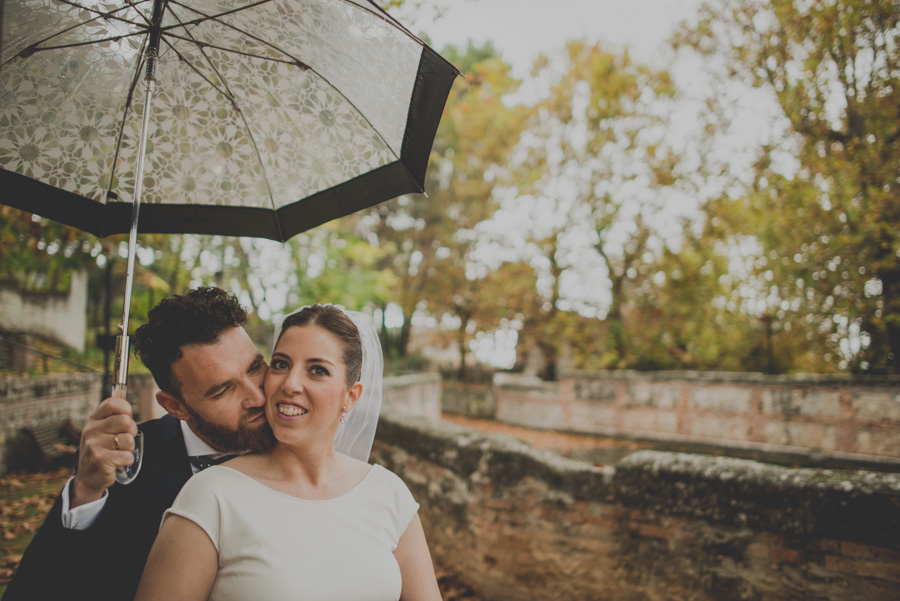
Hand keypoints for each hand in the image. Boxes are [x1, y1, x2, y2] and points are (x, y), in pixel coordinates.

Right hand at [71, 390, 138, 507]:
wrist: (88, 477)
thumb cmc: (101, 448)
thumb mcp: (102, 429)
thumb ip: (112, 413)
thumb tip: (120, 390)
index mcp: (93, 419)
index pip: (113, 403)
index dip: (126, 408)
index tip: (127, 416)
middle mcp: (91, 430)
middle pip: (125, 421)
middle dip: (131, 431)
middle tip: (124, 439)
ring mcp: (94, 445)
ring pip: (128, 440)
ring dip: (129, 448)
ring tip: (118, 451)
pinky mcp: (100, 459)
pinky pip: (127, 455)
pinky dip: (127, 460)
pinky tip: (117, 462)